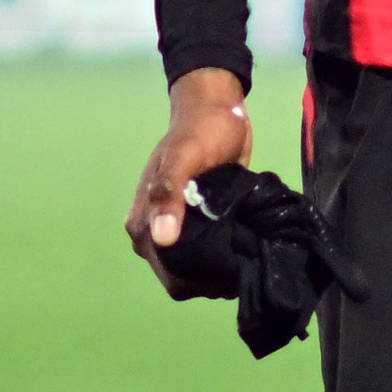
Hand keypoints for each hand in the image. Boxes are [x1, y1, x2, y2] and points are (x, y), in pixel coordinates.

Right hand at [127, 67, 253, 288]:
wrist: (218, 110)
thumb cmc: (201, 131)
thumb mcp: (186, 157)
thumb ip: (170, 194)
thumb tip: (162, 238)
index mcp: (143, 225)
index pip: (171, 277)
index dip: (200, 280)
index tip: (233, 268)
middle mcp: (154, 235)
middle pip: (184, 280)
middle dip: (214, 277)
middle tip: (246, 259)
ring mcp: (175, 233)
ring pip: (198, 271)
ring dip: (222, 268)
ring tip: (248, 251)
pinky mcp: (196, 227)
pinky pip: (208, 256)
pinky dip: (226, 257)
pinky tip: (245, 246)